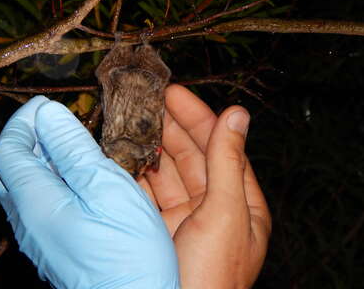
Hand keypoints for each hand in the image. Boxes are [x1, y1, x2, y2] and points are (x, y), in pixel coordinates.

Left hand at [0, 96, 178, 288]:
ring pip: (22, 186)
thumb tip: (48, 114)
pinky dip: (47, 178)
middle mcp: (27, 220)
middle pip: (8, 168)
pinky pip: (36, 202)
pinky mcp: (52, 246)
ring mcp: (38, 237)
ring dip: (37, 157)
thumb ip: (73, 149)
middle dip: (24, 136)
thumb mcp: (106, 188)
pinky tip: (76, 178)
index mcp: (36, 201)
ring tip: (67, 143)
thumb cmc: (127, 251)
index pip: (10, 149)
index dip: (24, 120)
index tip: (45, 104)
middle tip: (51, 120)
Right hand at [139, 84, 271, 288]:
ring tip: (130, 121)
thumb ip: (227, 161)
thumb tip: (237, 114)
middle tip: (146, 101)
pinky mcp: (160, 228)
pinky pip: (147, 192)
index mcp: (241, 203)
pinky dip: (135, 173)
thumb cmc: (212, 276)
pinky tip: (122, 154)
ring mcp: (186, 218)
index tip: (173, 92)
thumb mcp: (226, 213)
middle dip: (170, 126)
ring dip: (150, 147)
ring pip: (166, 171)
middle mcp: (214, 207)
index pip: (220, 146)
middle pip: (191, 155)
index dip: (198, 117)